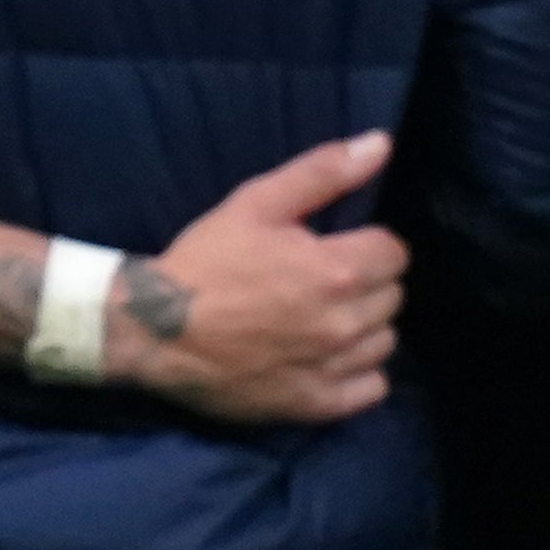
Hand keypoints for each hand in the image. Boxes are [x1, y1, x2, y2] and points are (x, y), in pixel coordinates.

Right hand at [118, 132, 407, 424]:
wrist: (155, 329)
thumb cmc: (207, 261)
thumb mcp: (257, 202)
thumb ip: (324, 172)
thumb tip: (381, 143)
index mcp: (335, 270)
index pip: (395, 253)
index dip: (371, 244)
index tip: (342, 246)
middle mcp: (343, 323)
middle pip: (393, 296)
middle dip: (369, 282)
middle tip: (328, 279)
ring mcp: (330, 368)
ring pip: (385, 342)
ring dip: (366, 326)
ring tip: (328, 316)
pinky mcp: (314, 405)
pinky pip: (371, 389)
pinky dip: (360, 372)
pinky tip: (331, 357)